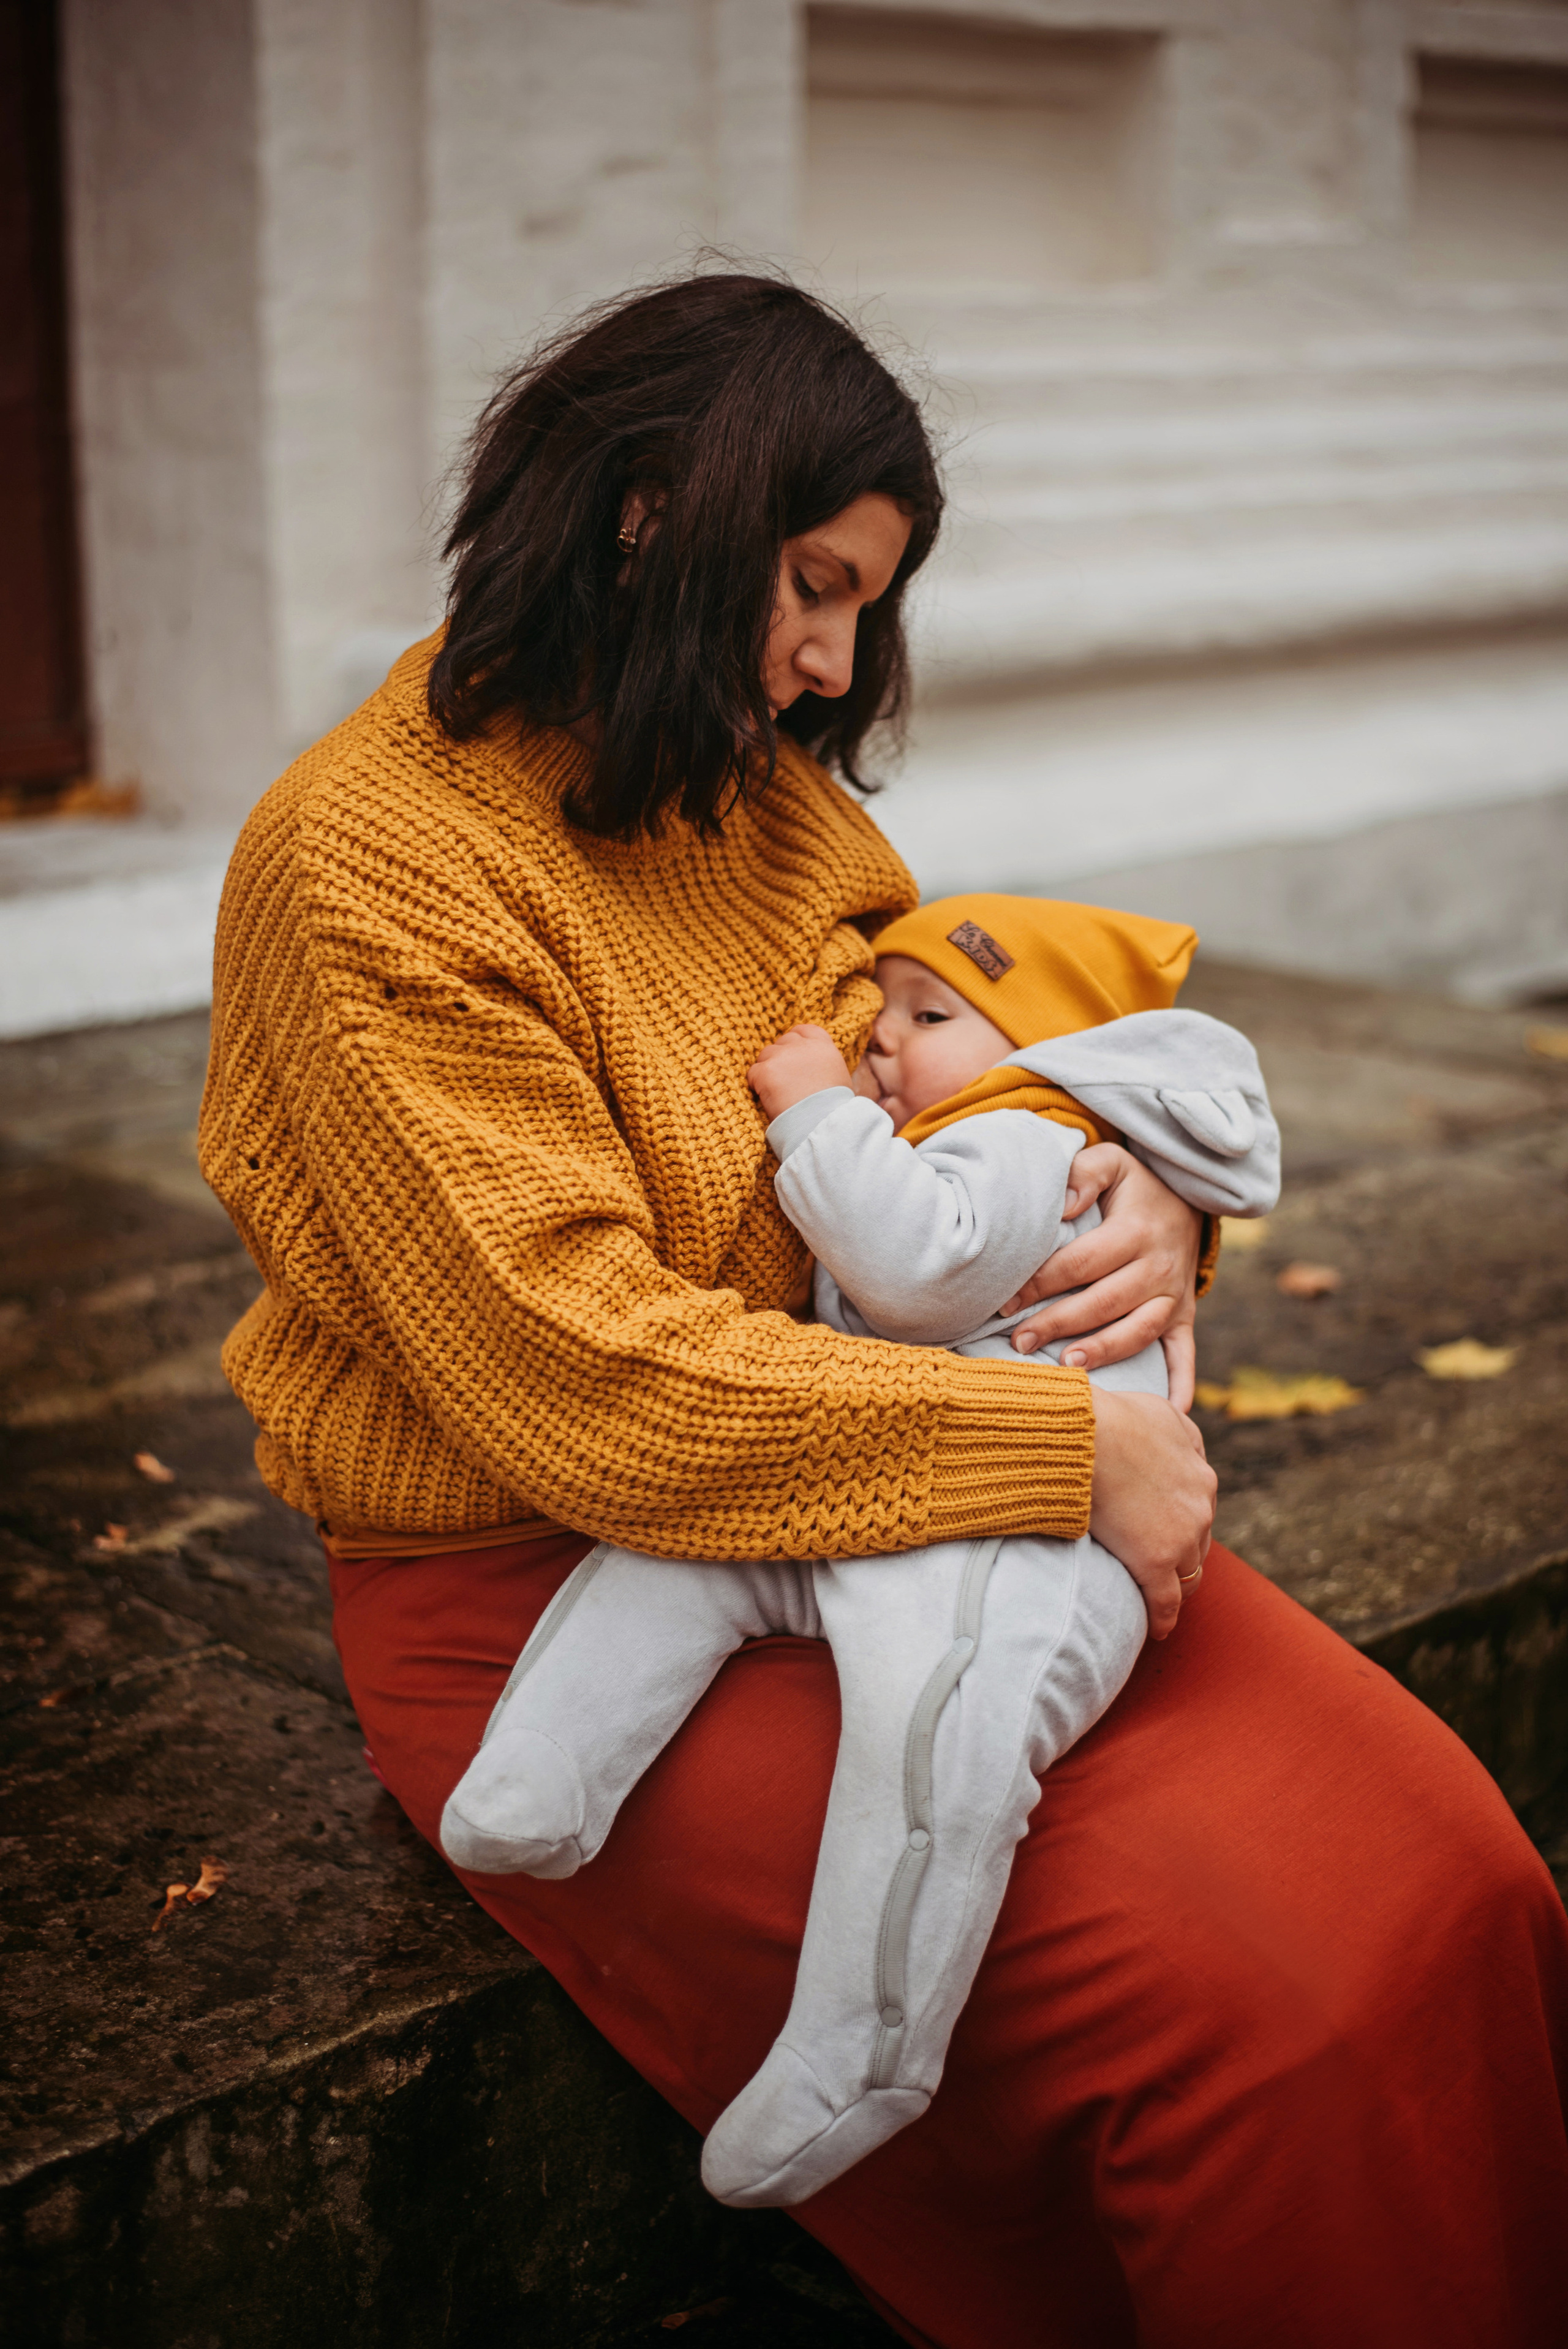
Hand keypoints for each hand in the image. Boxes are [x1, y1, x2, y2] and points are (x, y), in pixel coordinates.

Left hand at [748, 1024, 854, 1120]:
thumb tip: (814, 1068)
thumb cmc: (833, 1108)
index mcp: (823, 1046)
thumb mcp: (838, 1077)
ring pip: (765, 1056)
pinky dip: (757, 1085)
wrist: (821, 1123)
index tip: (792, 1054)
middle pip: (782, 1042)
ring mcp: (782, 1057)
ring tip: (776, 1092)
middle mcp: (802, 1046)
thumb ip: (823, 1064)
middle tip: (783, 1080)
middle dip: (780, 1058)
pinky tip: (767, 1099)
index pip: (803, 1030)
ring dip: (767, 1071)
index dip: (795, 1040)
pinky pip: (753, 1074)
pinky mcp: (765, 1071)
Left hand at [1001, 1146, 1200, 1410]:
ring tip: (1067, 1368)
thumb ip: (1083, 1173)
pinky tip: (1169, 1413)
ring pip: (1138, 1331)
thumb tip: (1061, 1202)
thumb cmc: (1135, 1184)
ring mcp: (1175, 1294)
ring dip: (1104, 1353)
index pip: (1079, 1263)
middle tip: (1019, 1343)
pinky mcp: (1185, 1315)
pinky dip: (1180, 1384)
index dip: (1040, 1283)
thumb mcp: (1112, 1163)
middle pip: (1104, 1302)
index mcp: (1136, 1231)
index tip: (1004, 1302)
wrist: (1189, 1194)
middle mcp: (1159, 1266)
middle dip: (1058, 1324)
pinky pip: (1184, 1353)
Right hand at [1089, 1389, 1214, 1638]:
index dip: (1185, 1520)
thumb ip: (1174, 1425)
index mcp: (1200, 1471)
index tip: (1170, 1529)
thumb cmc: (1110, 1416)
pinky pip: (1167, 1602)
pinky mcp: (1157, 1563)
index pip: (1200, 1506)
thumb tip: (1174, 1430)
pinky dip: (1164, 1618)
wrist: (1088, 1435)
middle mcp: (1200, 1504)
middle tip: (1165, 1566)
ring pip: (1189, 1573)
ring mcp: (1182, 1536)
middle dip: (1185, 1553)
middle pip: (1200, 1541)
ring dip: (1178, 1585)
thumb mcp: (1158, 1409)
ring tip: (1163, 1600)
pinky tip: (1158, 1628)